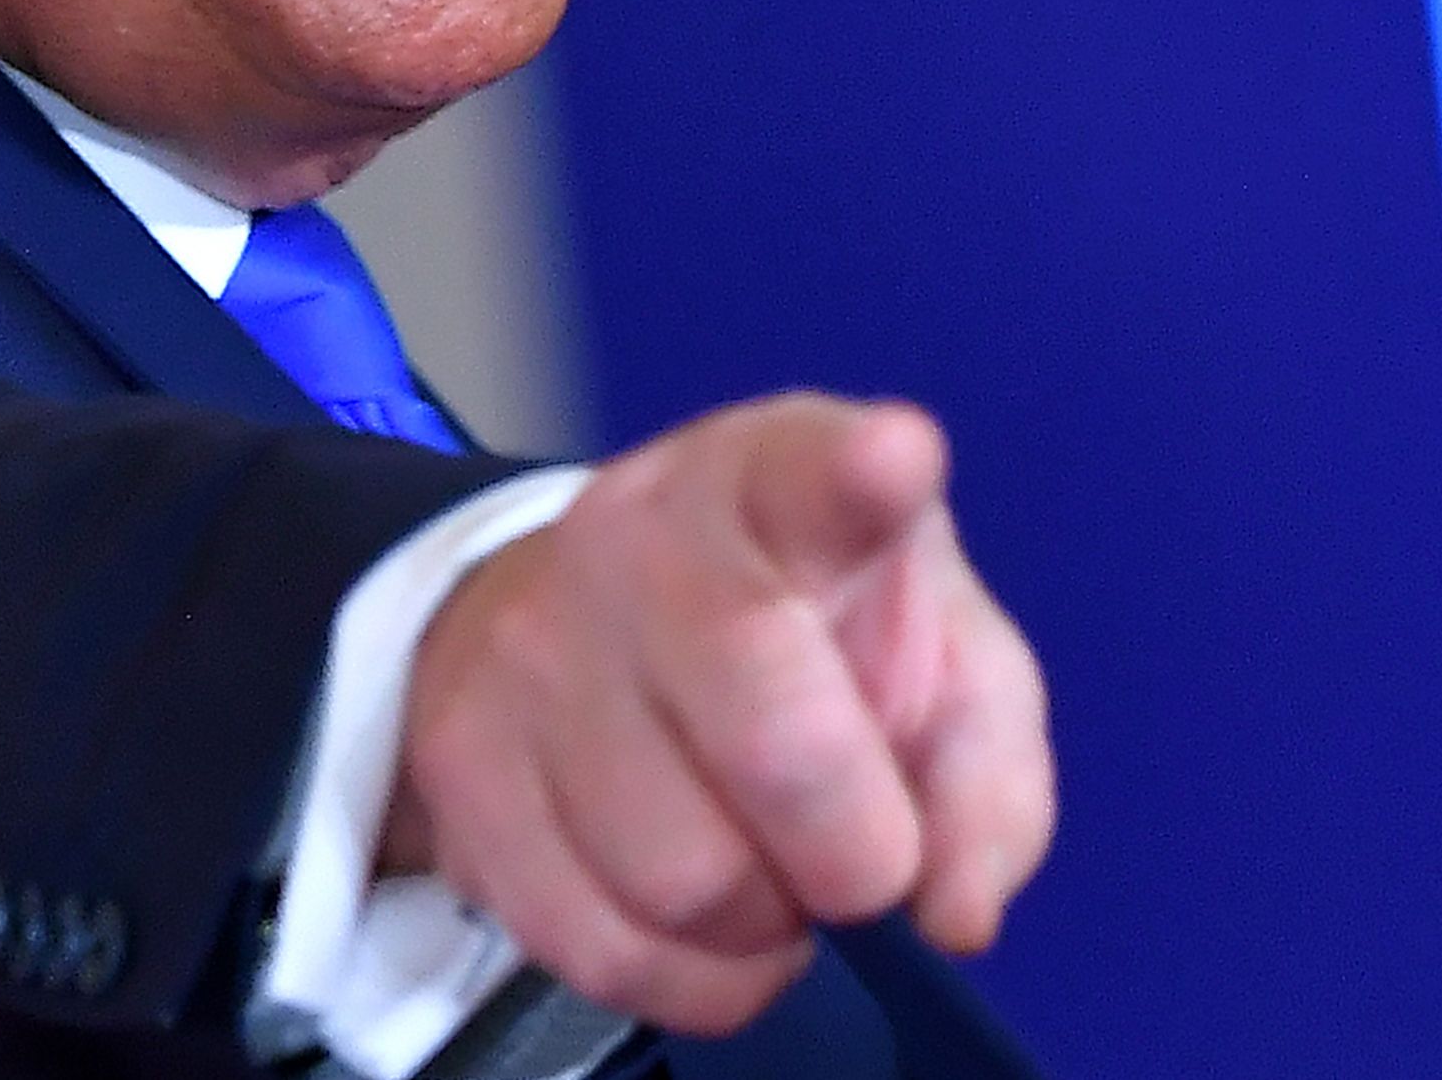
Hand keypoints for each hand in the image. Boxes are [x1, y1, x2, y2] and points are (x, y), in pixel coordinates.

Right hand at [380, 393, 1052, 1035]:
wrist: (580, 622)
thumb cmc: (805, 642)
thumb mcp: (939, 666)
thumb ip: (982, 773)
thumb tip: (951, 906)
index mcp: (775, 485)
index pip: (814, 477)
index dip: (859, 477)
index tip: (895, 463)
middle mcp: (636, 542)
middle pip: (773, 746)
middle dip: (856, 856)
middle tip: (862, 860)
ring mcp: (529, 648)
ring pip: (685, 881)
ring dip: (762, 925)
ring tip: (763, 868)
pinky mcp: (459, 762)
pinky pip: (604, 949)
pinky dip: (687, 978)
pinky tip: (702, 920)